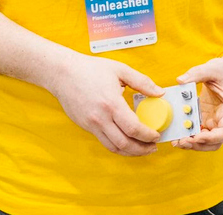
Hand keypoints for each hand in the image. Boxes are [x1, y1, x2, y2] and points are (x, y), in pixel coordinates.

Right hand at [46, 53, 164, 155]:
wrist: (62, 73)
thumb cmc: (90, 69)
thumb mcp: (121, 70)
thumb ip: (142, 82)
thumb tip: (160, 92)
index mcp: (111, 103)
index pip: (133, 128)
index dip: (148, 135)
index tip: (156, 135)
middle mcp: (100, 118)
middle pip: (124, 143)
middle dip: (142, 149)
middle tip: (153, 147)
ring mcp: (91, 124)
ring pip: (113, 147)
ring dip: (130, 152)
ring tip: (142, 149)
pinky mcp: (85, 126)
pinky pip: (104, 142)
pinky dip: (117, 146)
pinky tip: (126, 142)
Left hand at [172, 55, 222, 150]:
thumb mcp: (213, 68)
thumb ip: (197, 73)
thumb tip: (180, 80)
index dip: (211, 138)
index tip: (195, 137)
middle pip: (215, 142)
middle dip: (199, 145)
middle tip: (181, 141)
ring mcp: (216, 121)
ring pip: (207, 142)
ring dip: (193, 144)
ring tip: (177, 141)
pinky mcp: (207, 119)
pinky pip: (199, 133)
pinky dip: (190, 136)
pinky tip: (179, 134)